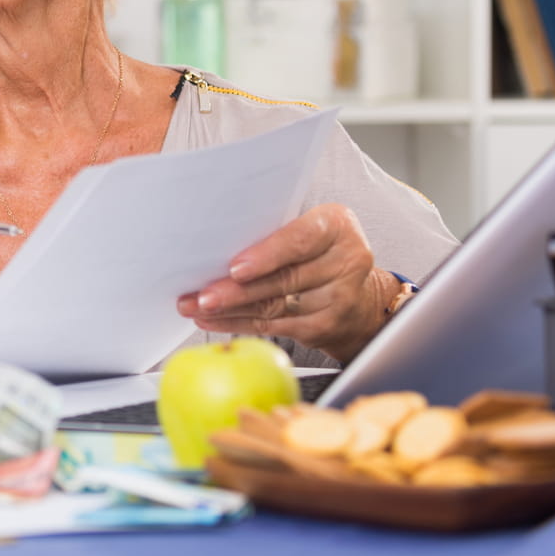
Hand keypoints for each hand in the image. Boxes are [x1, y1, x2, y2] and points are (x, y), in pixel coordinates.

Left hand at [175, 203, 394, 362]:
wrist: (358, 291)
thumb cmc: (319, 250)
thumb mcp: (307, 227)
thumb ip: (274, 231)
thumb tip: (216, 240)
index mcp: (337, 227)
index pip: (300, 240)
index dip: (266, 255)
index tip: (236, 268)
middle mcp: (345, 262)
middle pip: (283, 279)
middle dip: (235, 290)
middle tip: (202, 295)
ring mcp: (339, 299)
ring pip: (273, 306)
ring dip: (229, 309)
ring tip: (196, 307)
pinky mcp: (325, 328)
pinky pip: (274, 326)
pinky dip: (238, 323)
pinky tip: (214, 319)